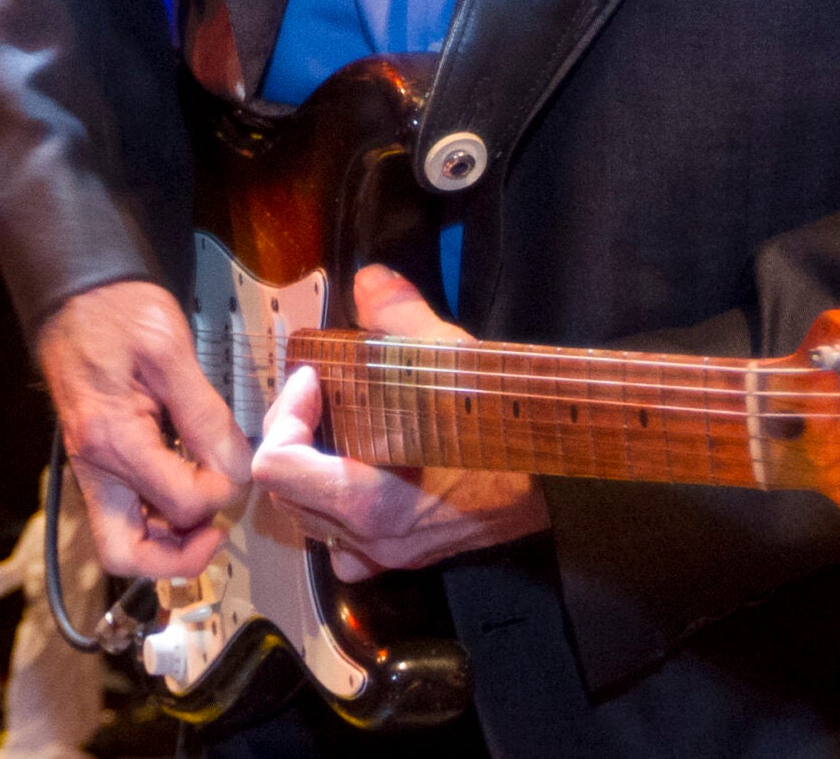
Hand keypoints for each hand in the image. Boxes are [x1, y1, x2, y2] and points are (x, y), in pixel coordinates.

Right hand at [35, 279, 252, 577]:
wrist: (76, 287)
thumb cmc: (118, 308)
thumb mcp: (171, 351)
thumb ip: (206, 416)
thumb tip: (237, 468)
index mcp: (111, 438)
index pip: (180, 504)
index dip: (222, 494)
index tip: (240, 465)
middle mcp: (94, 464)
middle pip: (126, 555)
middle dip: (178, 558)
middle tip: (216, 532)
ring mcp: (91, 466)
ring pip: (123, 541)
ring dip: (169, 540)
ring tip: (207, 508)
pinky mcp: (96, 459)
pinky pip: (125, 511)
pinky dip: (157, 515)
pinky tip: (186, 486)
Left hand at [252, 264, 548, 579]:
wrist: (561, 489)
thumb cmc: (509, 432)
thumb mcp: (455, 360)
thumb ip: (401, 317)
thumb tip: (369, 281)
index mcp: (373, 502)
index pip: (278, 467)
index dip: (287, 413)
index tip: (314, 379)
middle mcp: (371, 539)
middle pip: (284, 488)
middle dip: (293, 434)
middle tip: (321, 392)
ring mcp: (384, 554)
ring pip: (306, 514)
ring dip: (308, 468)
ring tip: (336, 424)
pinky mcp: (399, 558)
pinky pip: (338, 540)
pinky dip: (331, 506)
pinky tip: (356, 471)